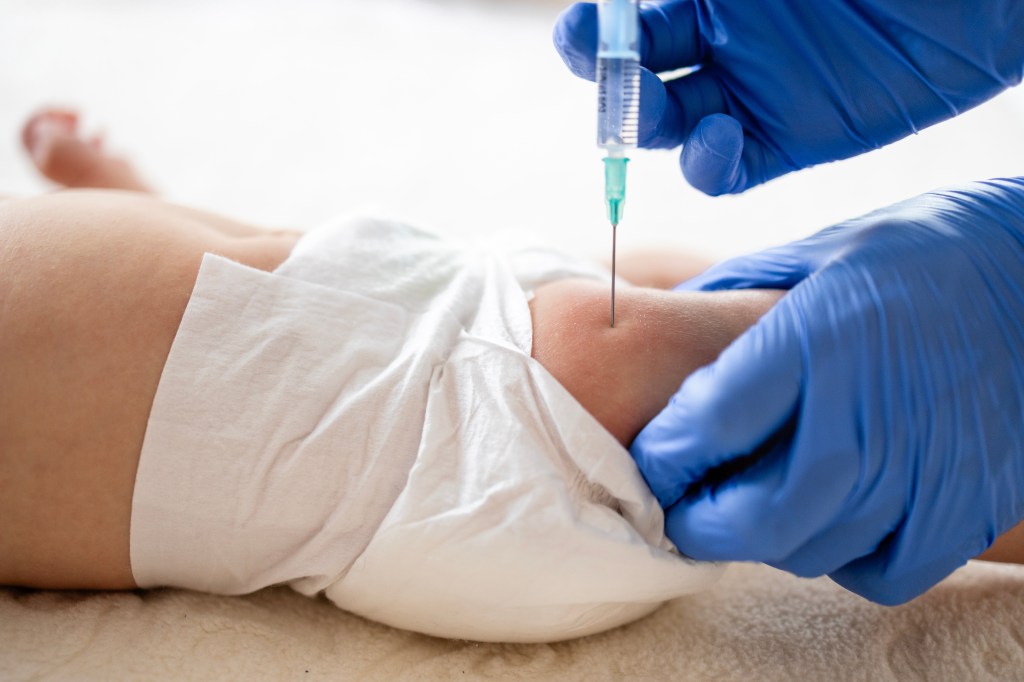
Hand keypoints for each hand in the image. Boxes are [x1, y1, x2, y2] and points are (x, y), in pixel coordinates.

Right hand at [553, 1, 1023, 194]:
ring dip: (647, 126)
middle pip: (639, 80)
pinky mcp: (789, 141)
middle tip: (617, 82)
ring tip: (650, 109)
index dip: (595, 36)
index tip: (583, 36)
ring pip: (674, 128)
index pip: (629, 25)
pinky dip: (710, 165)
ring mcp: (753, 95)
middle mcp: (720, 43)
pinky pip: (730, 169)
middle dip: (615, 86)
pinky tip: (719, 139)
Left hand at [630, 178, 1023, 603]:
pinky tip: (835, 516)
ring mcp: (920, 471)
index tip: (651, 460)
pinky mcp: (966, 508)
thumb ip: (733, 293)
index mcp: (814, 343)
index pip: (704, 429)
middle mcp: (863, 417)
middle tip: (683, 508)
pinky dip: (842, 556)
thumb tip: (664, 324)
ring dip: (764, 538)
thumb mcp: (817, 250)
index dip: (662, 458)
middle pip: (749, 518)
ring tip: (754, 505)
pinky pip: (878, 574)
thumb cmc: (920, 255)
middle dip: (697, 524)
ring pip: (807, 551)